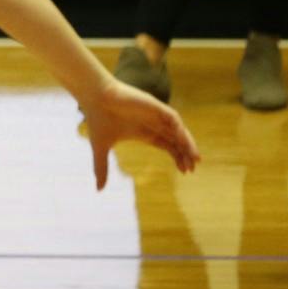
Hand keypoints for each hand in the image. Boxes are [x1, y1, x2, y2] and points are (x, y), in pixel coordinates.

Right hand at [79, 78, 200, 189]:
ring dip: (188, 142)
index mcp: (145, 133)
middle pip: (177, 140)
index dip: (178, 157)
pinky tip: (183, 141)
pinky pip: (173, 118)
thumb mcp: (100, 148)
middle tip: (193, 168)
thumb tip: (98, 190)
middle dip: (186, 153)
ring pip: (179, 130)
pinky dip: (181, 129)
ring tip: (195, 157)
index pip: (169, 146)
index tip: (185, 172)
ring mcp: (155, 114)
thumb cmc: (97, 120)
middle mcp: (153, 123)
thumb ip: (101, 168)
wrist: (93, 98)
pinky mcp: (155, 105)